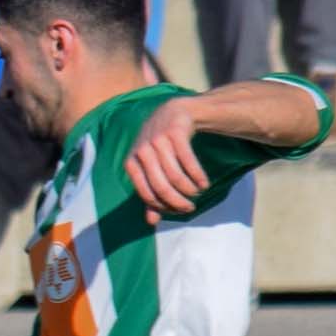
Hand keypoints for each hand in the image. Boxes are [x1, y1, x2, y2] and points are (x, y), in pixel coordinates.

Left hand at [124, 96, 208, 223]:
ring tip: (197, 192)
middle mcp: (141, 152)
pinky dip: (198, 176)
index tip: (178, 211)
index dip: (163, 206)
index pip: (146, 194)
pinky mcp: (174, 133)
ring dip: (189, 189)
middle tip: (190, 207)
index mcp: (131, 163)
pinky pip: (188, 161)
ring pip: (175, 175)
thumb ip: (149, 193)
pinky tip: (204, 183)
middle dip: (178, 201)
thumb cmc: (158, 147)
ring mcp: (157, 141)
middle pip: (161, 187)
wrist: (172, 114)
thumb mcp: (149, 168)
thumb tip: (151, 222)